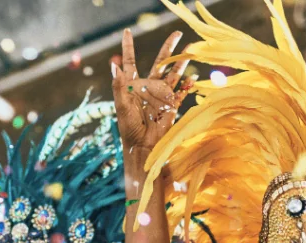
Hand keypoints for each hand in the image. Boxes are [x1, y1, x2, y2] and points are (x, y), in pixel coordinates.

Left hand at [112, 29, 188, 152]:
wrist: (142, 147)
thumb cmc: (129, 129)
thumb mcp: (121, 107)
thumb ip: (119, 86)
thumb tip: (114, 66)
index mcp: (132, 86)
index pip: (130, 62)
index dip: (128, 47)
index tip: (127, 32)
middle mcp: (148, 87)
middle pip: (160, 63)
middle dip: (168, 48)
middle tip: (177, 33)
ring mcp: (161, 96)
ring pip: (173, 74)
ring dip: (182, 63)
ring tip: (191, 48)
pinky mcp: (171, 106)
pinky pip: (181, 93)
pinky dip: (186, 87)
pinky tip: (191, 79)